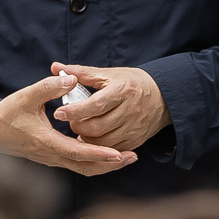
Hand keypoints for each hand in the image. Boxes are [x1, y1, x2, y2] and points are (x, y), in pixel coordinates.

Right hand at [0, 72, 139, 177]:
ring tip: (126, 157)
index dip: (98, 154)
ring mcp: (53, 159)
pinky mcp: (53, 157)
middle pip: (86, 167)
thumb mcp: (26, 96)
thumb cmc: (8, 114)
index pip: (77, 153)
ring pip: (83, 168)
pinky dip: (94, 161)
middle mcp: (52, 155)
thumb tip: (71, 79)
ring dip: (105, 165)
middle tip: (132, 157)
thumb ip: (49, 87)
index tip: (117, 153)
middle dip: (110, 164)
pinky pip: (78, 164)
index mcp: (46, 142)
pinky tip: (107, 153)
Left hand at [52, 63, 168, 153]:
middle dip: (77, 126)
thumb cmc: (131, 83)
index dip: (75, 111)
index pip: (95, 105)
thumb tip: (56, 67)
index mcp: (122, 91)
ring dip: (86, 138)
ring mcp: (133, 128)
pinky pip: (112, 150)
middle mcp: (129, 111)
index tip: (59, 113)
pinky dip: (98, 147)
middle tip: (70, 120)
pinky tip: (91, 138)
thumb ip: (81, 73)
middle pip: (96, 127)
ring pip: (102, 143)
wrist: (163, 96)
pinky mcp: (135, 140)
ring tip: (80, 128)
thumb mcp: (108, 74)